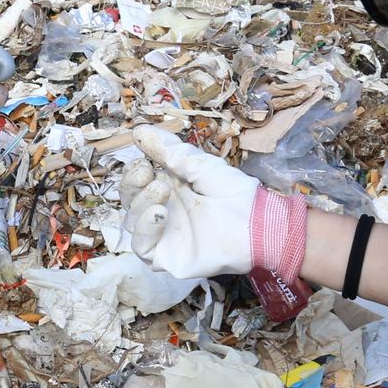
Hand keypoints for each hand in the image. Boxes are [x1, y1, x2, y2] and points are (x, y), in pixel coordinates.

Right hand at [119, 127, 259, 277]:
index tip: (144, 162)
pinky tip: (159, 213)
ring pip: (131, 222)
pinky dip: (144, 228)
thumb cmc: (234, 193)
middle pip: (129, 201)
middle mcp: (162, 213)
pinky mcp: (166, 257)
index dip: (133, 173)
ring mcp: (163, 237)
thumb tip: (138, 129)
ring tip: (162, 189)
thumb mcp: (198, 164)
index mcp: (168, 191)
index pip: (136, 183)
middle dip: (131, 185)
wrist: (258, 223)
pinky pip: (141, 246)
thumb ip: (168, 150)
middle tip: (146, 172)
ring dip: (140, 203)